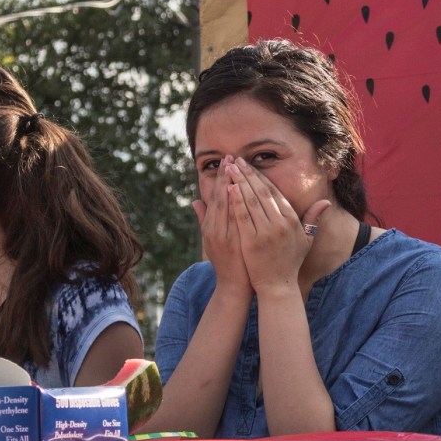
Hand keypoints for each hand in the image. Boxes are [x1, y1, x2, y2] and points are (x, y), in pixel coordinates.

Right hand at [193, 156, 251, 298]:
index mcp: (210, 227)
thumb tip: (194, 200)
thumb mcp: (211, 239)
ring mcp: (227, 235)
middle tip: (232, 156)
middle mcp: (216, 229)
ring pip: (229, 205)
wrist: (235, 284)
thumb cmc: (226, 261)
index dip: (220, 178)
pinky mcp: (238, 241)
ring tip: (239, 165)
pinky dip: (241, 203)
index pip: (216, 196)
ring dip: (235, 184)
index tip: (226, 161)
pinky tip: (245, 189)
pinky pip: (239, 218)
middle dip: (227, 176)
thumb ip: (204, 218)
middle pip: (221, 197)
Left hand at [225, 159, 329, 292]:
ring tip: (229, 169)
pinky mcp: (252, 241)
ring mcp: (266, 232)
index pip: (274, 192)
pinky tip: (229, 188)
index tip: (249, 165)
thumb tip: (325, 203)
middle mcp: (280, 223)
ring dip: (239, 182)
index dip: (260, 177)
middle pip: (262, 192)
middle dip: (248, 174)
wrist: (278, 286)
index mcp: (291, 220)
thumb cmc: (290, 262)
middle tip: (236, 160)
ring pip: (251, 201)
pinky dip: (236, 201)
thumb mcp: (305, 241)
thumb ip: (312, 220)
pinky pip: (243, 216)